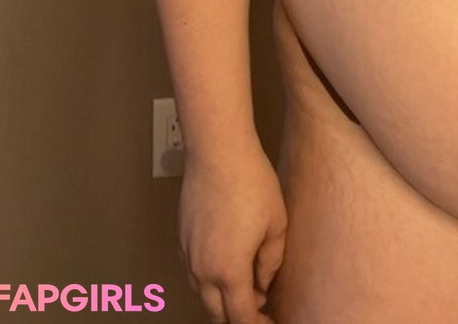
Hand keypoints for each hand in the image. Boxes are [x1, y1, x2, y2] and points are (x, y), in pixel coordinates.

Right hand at [178, 142, 287, 323]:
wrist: (217, 151)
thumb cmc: (251, 182)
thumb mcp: (276, 224)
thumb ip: (270, 262)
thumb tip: (262, 283)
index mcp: (229, 271)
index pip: (240, 317)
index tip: (270, 321)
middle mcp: (202, 269)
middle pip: (216, 312)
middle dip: (237, 315)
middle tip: (259, 306)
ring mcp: (187, 253)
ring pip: (201, 292)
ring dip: (221, 297)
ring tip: (246, 283)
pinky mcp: (181, 236)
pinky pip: (192, 271)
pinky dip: (208, 277)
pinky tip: (225, 261)